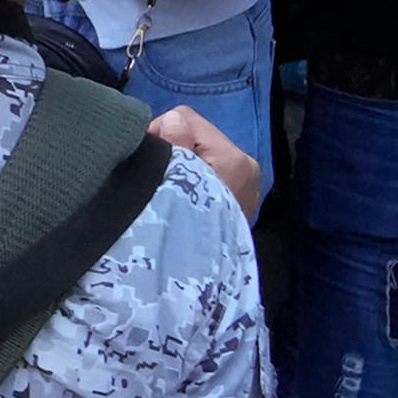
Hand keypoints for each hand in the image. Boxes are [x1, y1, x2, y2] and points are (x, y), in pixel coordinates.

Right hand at [144, 102, 266, 219]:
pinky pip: (211, 171)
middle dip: (175, 151)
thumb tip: (173, 121)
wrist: (200, 278)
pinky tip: (188, 200)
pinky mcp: (241, 196)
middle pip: (196, 135)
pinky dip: (196, 180)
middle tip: (160, 181)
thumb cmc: (185, 227)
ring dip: (185, 166)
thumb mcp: (173, 182)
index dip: (161, 135)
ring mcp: (247, 182)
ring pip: (202, 153)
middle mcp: (246, 165)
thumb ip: (174, 144)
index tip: (150, 164)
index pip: (185, 119)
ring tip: (174, 193)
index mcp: (233, 157)